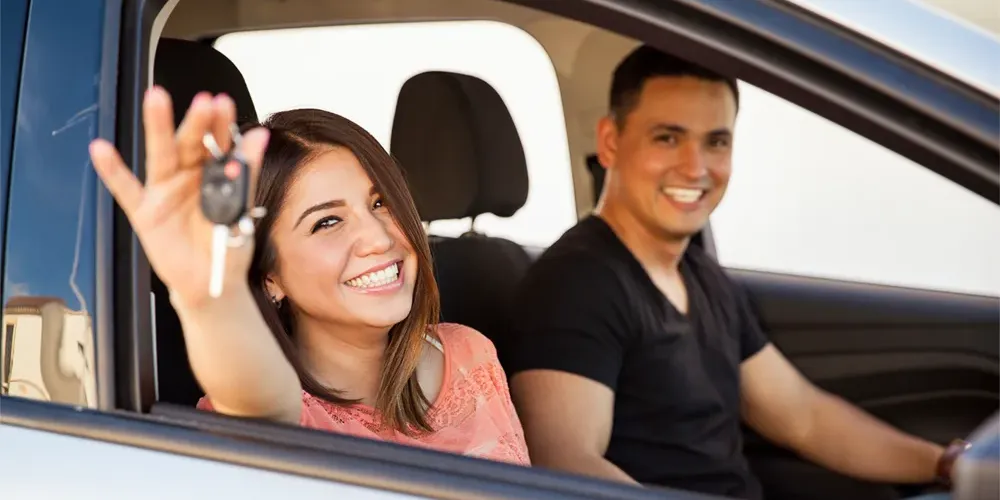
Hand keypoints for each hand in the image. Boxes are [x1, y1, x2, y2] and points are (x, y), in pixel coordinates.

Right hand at [89, 87, 269, 309]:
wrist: (212, 283)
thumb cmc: (227, 243)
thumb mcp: (241, 210)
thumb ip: (245, 174)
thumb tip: (259, 135)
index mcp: (213, 174)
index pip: (217, 143)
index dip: (220, 124)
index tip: (223, 103)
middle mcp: (187, 176)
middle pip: (191, 144)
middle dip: (196, 122)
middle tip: (203, 100)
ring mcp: (164, 192)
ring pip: (160, 155)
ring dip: (157, 127)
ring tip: (156, 99)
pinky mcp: (144, 213)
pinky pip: (125, 189)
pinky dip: (112, 170)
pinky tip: (100, 148)